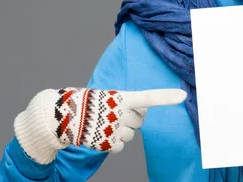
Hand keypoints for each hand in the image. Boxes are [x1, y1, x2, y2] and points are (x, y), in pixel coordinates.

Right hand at [14, 87, 185, 163]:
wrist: (60, 116)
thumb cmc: (86, 104)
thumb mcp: (107, 96)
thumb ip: (127, 103)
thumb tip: (144, 112)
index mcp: (121, 97)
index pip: (148, 97)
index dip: (166, 97)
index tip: (183, 95)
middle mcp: (120, 113)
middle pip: (141, 121)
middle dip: (132, 119)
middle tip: (115, 114)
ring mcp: (114, 129)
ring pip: (131, 136)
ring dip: (121, 132)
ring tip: (104, 124)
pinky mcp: (107, 144)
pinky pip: (120, 147)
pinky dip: (112, 144)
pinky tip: (100, 135)